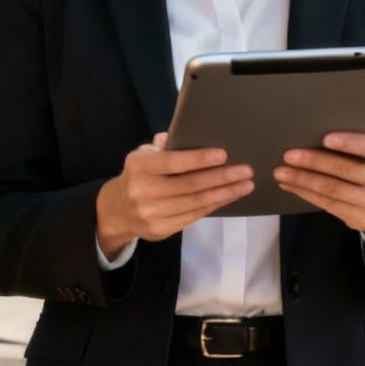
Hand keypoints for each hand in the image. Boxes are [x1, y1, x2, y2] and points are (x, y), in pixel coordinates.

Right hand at [95, 131, 255, 256]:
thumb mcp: (144, 155)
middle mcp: (143, 191)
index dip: (199, 159)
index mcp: (139, 166)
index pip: (172, 162)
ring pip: (196, 202)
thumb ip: (166, 146)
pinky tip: (229, 196)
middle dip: (221, 177)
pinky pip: (195, 215)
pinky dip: (215, 204)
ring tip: (246, 184)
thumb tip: (195, 135)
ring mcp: (152, 213)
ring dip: (225, 193)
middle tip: (246, 170)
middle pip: (190, 185)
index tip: (224, 154)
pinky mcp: (162, 229)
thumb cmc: (139, 175)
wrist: (118, 210)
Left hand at [274, 117, 364, 239]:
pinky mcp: (363, 219)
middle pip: (347, 170)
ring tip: (280, 171)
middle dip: (314, 161)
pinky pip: (329, 205)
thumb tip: (349, 105)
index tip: (325, 138)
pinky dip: (305, 193)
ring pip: (333, 190)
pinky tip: (290, 184)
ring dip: (303, 180)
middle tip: (288, 155)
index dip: (350, 143)